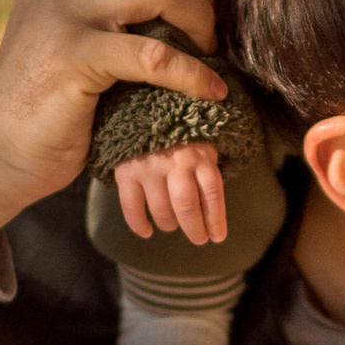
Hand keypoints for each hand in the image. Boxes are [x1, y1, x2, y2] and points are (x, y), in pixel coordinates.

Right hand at [0, 0, 226, 253]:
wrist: (0, 151)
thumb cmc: (54, 91)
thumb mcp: (71, 20)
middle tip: (212, 18)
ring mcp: (57, 14)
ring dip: (201, 15)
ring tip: (207, 47)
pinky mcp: (69, 60)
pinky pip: (154, 55)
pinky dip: (194, 74)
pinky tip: (210, 91)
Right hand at [113, 138, 230, 249]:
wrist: (142, 106)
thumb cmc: (179, 133)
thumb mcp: (200, 145)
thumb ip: (205, 172)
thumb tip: (209, 216)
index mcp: (200, 154)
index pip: (212, 193)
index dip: (216, 220)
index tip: (217, 237)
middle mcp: (177, 161)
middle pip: (187, 206)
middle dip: (194, 229)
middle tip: (198, 239)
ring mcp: (150, 166)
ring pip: (162, 210)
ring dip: (168, 224)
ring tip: (170, 225)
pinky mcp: (127, 170)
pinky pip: (132, 206)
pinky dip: (139, 224)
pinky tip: (147, 232)